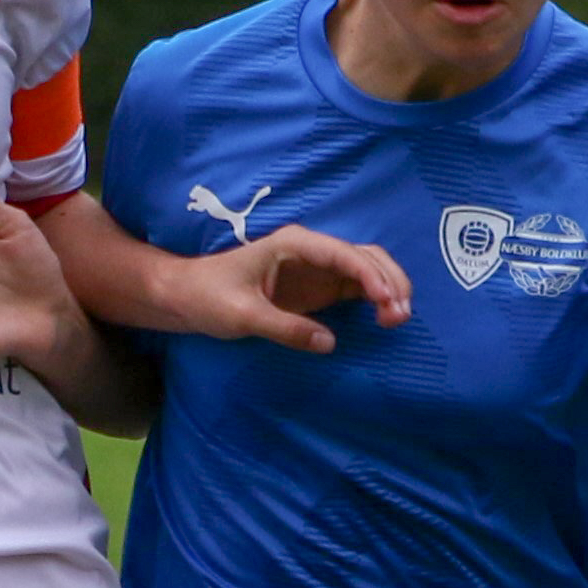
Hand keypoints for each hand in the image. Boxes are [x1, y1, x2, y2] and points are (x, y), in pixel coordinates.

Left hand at [160, 226, 410, 356]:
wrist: (187, 297)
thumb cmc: (209, 297)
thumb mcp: (242, 315)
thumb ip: (284, 328)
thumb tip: (328, 342)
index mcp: (293, 245)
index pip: (342, 253)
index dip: (370, 275)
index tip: (387, 300)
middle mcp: (311, 251)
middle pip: (365, 256)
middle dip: (389, 280)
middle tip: (400, 315)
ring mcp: (317, 268)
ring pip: (366, 269)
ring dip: (388, 289)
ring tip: (399, 319)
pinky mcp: (318, 288)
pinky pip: (357, 288)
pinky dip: (376, 299)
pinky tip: (386, 318)